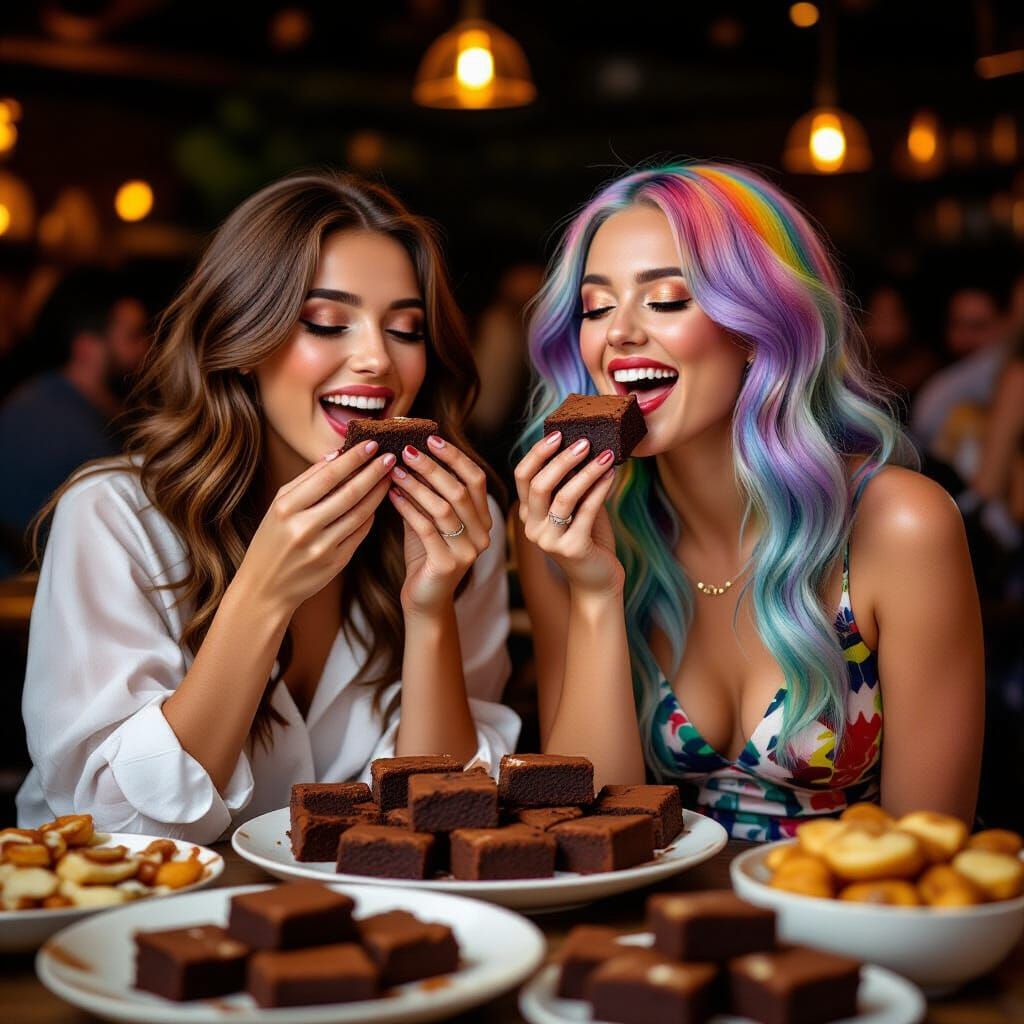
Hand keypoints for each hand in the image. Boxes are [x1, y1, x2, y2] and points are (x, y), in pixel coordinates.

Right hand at [235, 440, 395, 616]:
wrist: (265, 588)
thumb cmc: (272, 539)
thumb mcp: (280, 506)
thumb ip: (307, 480)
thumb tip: (337, 453)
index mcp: (287, 508)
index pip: (328, 476)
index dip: (353, 459)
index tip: (372, 444)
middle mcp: (304, 527)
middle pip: (350, 493)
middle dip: (374, 472)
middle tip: (391, 457)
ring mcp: (322, 547)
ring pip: (360, 513)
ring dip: (379, 492)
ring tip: (389, 476)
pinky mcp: (336, 563)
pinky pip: (361, 533)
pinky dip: (371, 515)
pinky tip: (377, 502)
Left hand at [388, 434, 492, 615]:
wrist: (424, 600)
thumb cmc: (425, 555)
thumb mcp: (428, 518)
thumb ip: (426, 491)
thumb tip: (410, 452)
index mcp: (483, 519)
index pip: (476, 479)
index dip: (455, 457)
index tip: (431, 438)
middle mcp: (483, 534)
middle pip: (459, 490)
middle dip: (432, 467)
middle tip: (407, 450)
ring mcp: (468, 551)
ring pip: (443, 508)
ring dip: (416, 485)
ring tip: (393, 471)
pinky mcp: (448, 565)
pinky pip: (427, 529)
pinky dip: (408, 509)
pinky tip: (392, 496)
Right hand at [514, 430, 623, 595]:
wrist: (598, 581)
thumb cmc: (589, 539)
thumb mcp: (576, 507)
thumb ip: (573, 482)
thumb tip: (582, 444)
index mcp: (528, 514)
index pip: (522, 476)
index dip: (537, 453)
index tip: (558, 434)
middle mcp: (532, 527)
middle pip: (538, 485)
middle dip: (562, 459)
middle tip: (585, 441)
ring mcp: (550, 540)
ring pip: (563, 497)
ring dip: (586, 472)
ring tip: (606, 455)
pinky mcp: (572, 549)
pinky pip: (586, 511)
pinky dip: (600, 488)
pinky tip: (612, 474)